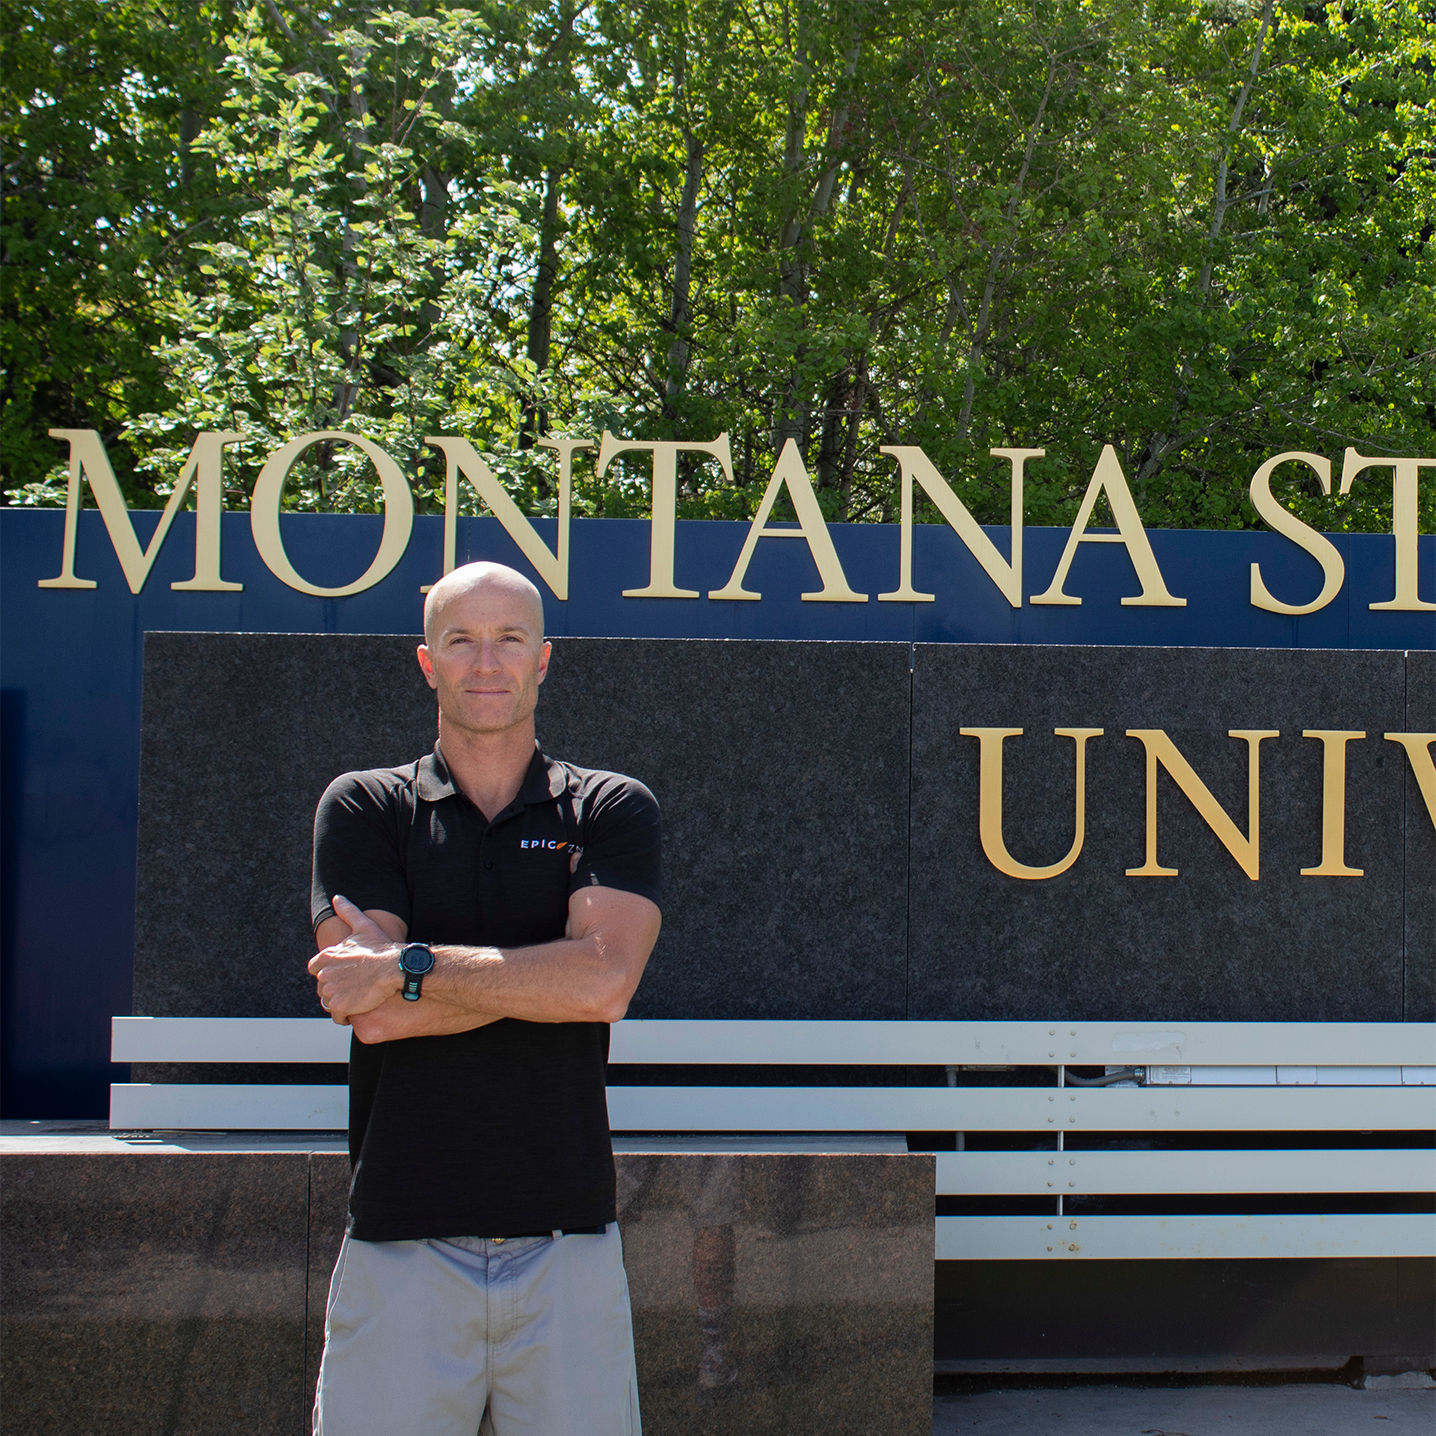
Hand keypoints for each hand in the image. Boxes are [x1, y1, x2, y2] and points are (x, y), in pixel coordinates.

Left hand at [308, 895, 402, 1023]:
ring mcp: (331, 991)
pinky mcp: (340, 1006)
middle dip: (336, 988)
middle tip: (354, 987)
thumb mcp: (363, 926)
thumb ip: (347, 911)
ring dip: (341, 1002)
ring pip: (330, 1002)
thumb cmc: (380, 948)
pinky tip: (358, 1010)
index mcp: (326, 957)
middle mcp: (324, 974)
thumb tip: (337, 897)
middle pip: (324, 987)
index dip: (329, 973)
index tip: (343, 974)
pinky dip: (345, 1016)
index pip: (316, 969)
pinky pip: (337, 1016)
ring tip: (357, 998)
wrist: (393, 968)